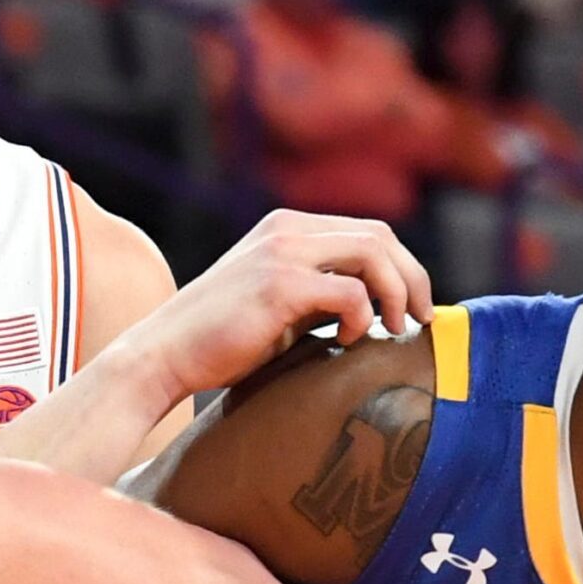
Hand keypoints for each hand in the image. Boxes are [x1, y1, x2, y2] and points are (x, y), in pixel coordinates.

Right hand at [105, 209, 432, 410]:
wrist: (162, 356)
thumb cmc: (219, 342)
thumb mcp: (278, 305)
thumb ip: (320, 295)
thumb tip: (378, 310)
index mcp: (286, 227)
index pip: (368, 231)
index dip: (402, 268)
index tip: (413, 309)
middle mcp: (286, 229)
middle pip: (380, 235)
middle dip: (412, 278)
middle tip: (420, 321)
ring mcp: (282, 252)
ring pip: (373, 253)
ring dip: (398, 293)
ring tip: (394, 329)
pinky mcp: (279, 284)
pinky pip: (350, 292)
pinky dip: (360, 318)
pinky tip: (343, 341)